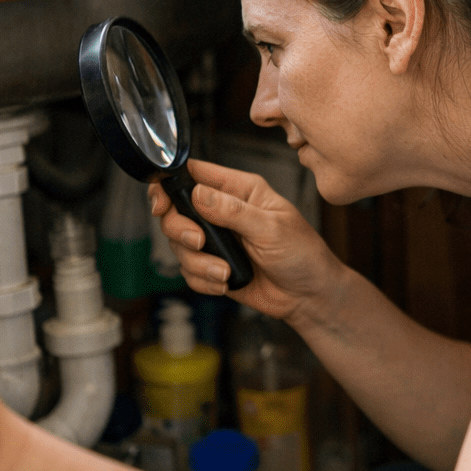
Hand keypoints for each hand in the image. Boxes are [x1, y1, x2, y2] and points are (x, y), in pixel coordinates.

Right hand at [149, 159, 345, 322]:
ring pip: (179, 245)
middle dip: (180, 230)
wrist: (308, 296)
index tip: (162, 204)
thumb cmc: (302, 254)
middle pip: (176, 211)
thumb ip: (234, 211)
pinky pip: (189, 272)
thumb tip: (198, 194)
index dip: (170, 184)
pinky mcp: (213, 266)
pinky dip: (203, 281)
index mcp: (239, 190)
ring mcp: (216, 240)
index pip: (194, 174)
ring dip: (197, 262)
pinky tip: (226, 284)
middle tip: (200, 242)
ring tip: (224, 273)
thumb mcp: (272, 228)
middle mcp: (222, 211)